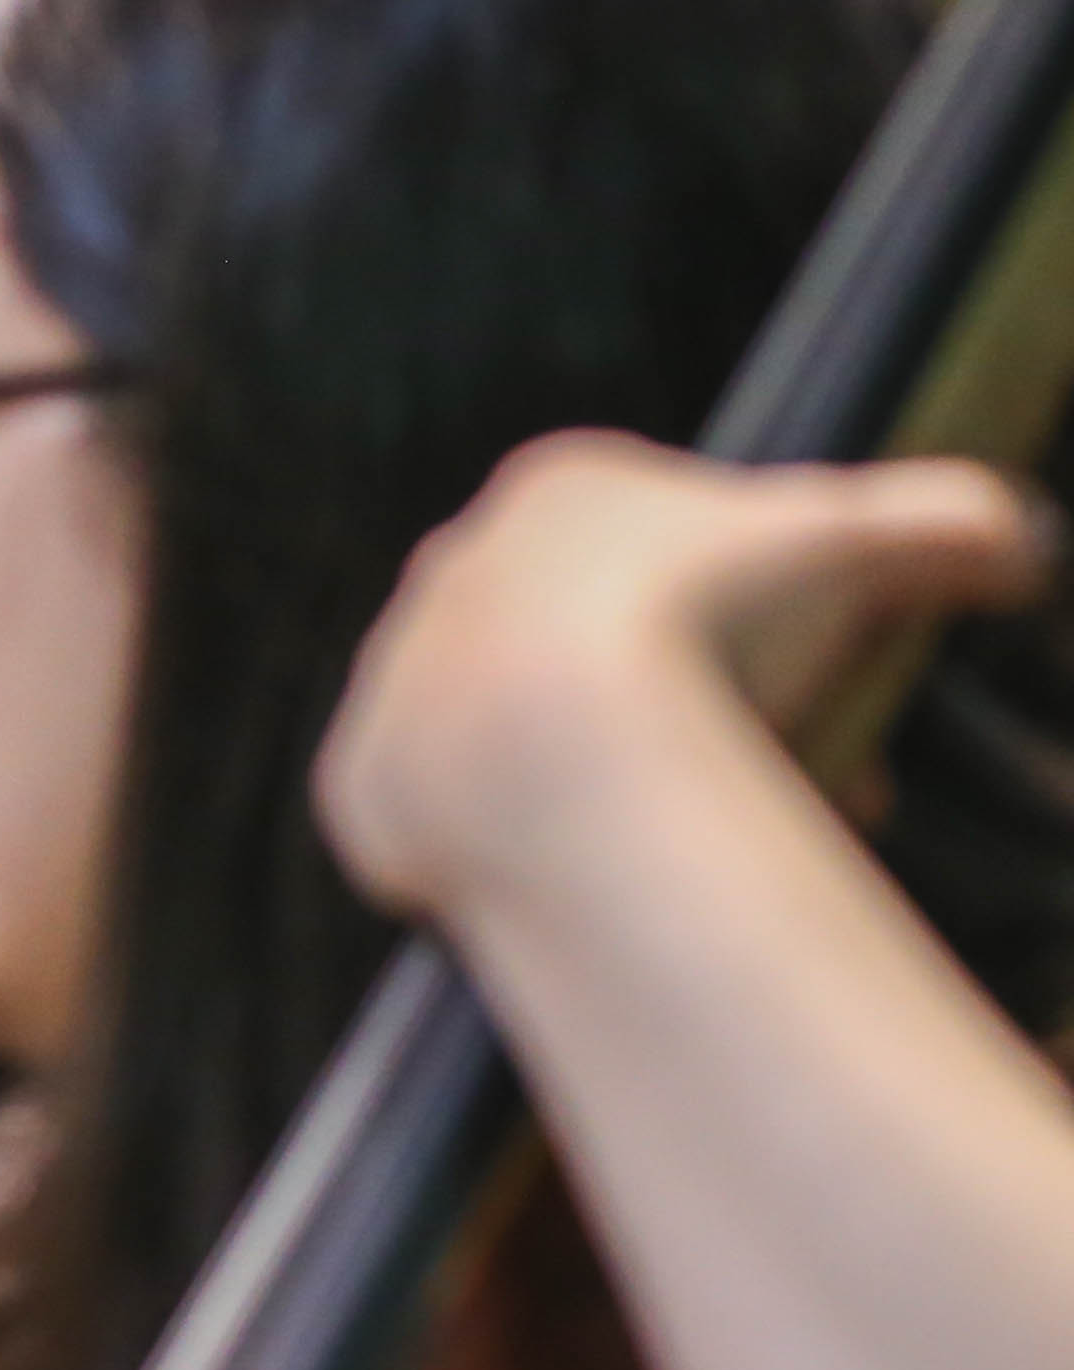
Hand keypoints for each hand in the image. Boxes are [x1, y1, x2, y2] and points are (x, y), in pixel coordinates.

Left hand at [321, 432, 1049, 922]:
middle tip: (777, 783)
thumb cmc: (712, 632)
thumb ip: (950, 523)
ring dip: (611, 782)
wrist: (547, 753)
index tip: (821, 702)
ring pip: (530, 737)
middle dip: (700, 713)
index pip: (684, 559)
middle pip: (604, 651)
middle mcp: (457, 569)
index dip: (775, 634)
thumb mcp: (868, 549)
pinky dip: (523, 845)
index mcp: (562, 493)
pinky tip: (591, 876)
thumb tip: (1011, 544)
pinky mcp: (359, 779)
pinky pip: (455, 817)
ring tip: (698, 843)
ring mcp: (396, 672)